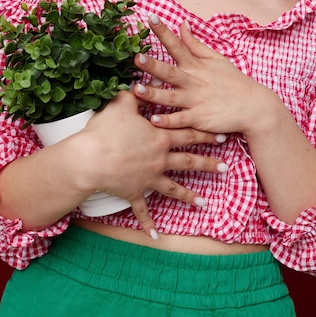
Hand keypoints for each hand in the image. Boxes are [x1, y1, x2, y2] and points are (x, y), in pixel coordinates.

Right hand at [77, 90, 228, 237]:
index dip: (205, 134)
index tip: (222, 136)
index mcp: (160, 138)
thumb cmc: (106, 130)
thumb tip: (144, 80)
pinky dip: (149, 223)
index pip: (188, 134)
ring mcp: (149, 178)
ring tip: (204, 203)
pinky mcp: (134, 192)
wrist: (89, 159)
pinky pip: (143, 210)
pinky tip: (155, 236)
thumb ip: (136, 93)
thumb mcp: (122, 104)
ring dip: (189, 196)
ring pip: (174, 188)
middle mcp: (159, 160)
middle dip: (209, 164)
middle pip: (189, 162)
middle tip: (226, 167)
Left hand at [133, 15, 275, 134]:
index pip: (177, 46)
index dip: (164, 32)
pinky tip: (154, 120)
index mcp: (196, 66)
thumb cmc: (234, 82)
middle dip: (153, 65)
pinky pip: (181, 120)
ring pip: (170, 97)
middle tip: (137, 58)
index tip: (151, 18)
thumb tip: (182, 24)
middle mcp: (193, 82)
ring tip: (137, 90)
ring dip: (153, 94)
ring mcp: (196, 101)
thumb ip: (195, 44)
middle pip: (169, 72)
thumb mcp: (216, 59)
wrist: (255, 107)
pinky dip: (168, 121)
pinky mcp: (199, 119)